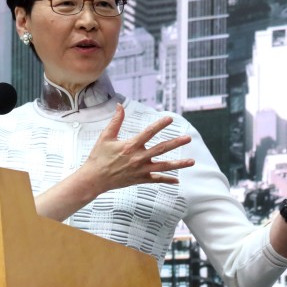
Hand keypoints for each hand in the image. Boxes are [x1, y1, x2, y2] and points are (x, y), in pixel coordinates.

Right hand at [78, 104, 194, 197]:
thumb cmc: (98, 157)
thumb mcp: (105, 137)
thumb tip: (120, 106)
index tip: (170, 119)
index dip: (160, 125)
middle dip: (176, 143)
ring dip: (179, 164)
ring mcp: (140, 170)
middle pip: (161, 149)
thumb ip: (115, 121)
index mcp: (130, 146)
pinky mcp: (139, 179)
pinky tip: (177, 181)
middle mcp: (138, 158)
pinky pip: (156, 180)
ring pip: (163, 166)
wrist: (94, 179)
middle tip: (188, 138)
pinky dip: (167, 180)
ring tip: (192, 161)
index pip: (148, 132)